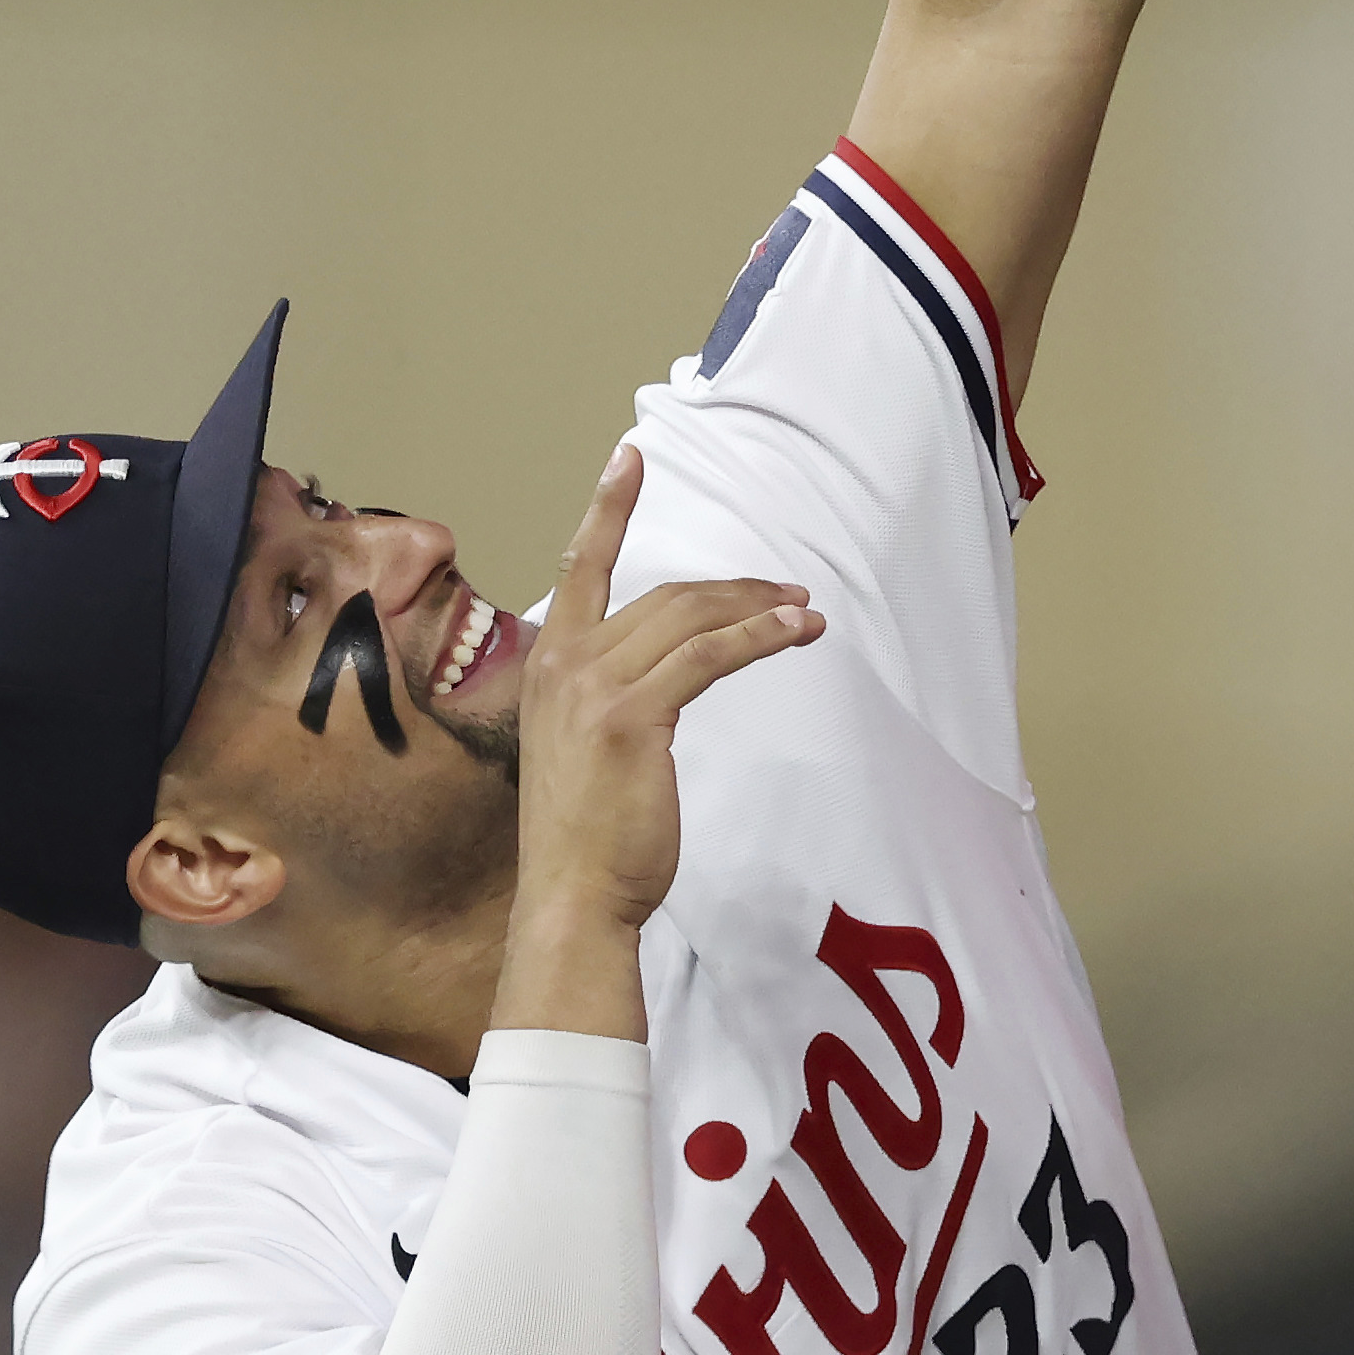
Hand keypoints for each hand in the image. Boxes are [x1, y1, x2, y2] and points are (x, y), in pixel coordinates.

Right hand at [496, 447, 821, 1005]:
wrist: (571, 896)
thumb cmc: (584, 837)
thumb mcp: (581, 750)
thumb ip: (608, 701)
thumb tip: (655, 682)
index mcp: (547, 665)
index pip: (581, 568)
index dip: (607, 510)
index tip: (631, 458)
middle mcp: (564, 664)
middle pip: (662, 595)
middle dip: (732, 587)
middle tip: (788, 589)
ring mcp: (594, 687)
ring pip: (690, 618)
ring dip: (757, 609)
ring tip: (806, 611)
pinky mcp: (633, 717)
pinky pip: (708, 657)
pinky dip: (758, 639)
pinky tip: (794, 634)